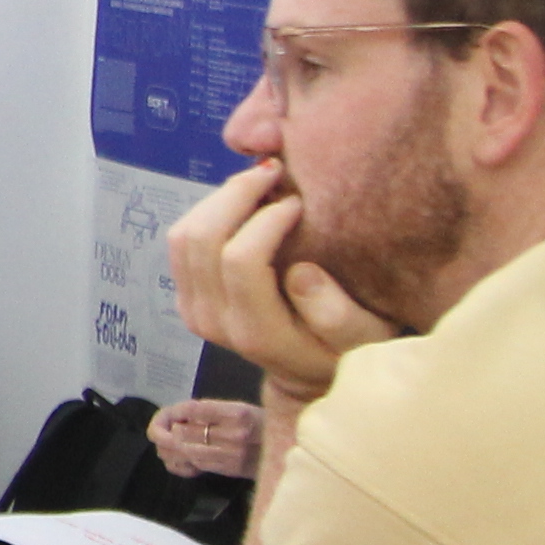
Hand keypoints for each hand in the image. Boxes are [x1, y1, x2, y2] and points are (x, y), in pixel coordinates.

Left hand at [147, 398, 262, 481]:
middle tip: (161, 430)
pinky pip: (196, 467)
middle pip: (185, 432)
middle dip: (167, 431)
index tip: (168, 414)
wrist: (289, 449)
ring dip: (169, 448)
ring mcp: (231, 455)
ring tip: (164, 443)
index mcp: (238, 413)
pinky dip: (180, 462)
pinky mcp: (229, 470)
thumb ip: (213, 410)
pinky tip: (175, 458)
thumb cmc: (263, 424)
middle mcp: (234, 434)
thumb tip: (179, 415)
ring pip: (187, 452)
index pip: (195, 410)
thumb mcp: (243, 408)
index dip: (174, 411)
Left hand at [163, 163, 403, 396]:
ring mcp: (194, 310)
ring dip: (220, 198)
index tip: (299, 202)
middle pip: (201, 239)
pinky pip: (180, 241)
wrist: (307, 373)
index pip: (240, 260)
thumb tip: (301, 273)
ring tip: (261, 180)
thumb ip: (337, 316)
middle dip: (236, 194)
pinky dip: (208, 211)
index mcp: (257, 332)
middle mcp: (215, 322)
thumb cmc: (344, 350)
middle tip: (274, 171)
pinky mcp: (187, 296)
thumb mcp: (363, 340)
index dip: (266, 219)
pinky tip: (244, 200)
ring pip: (183, 235)